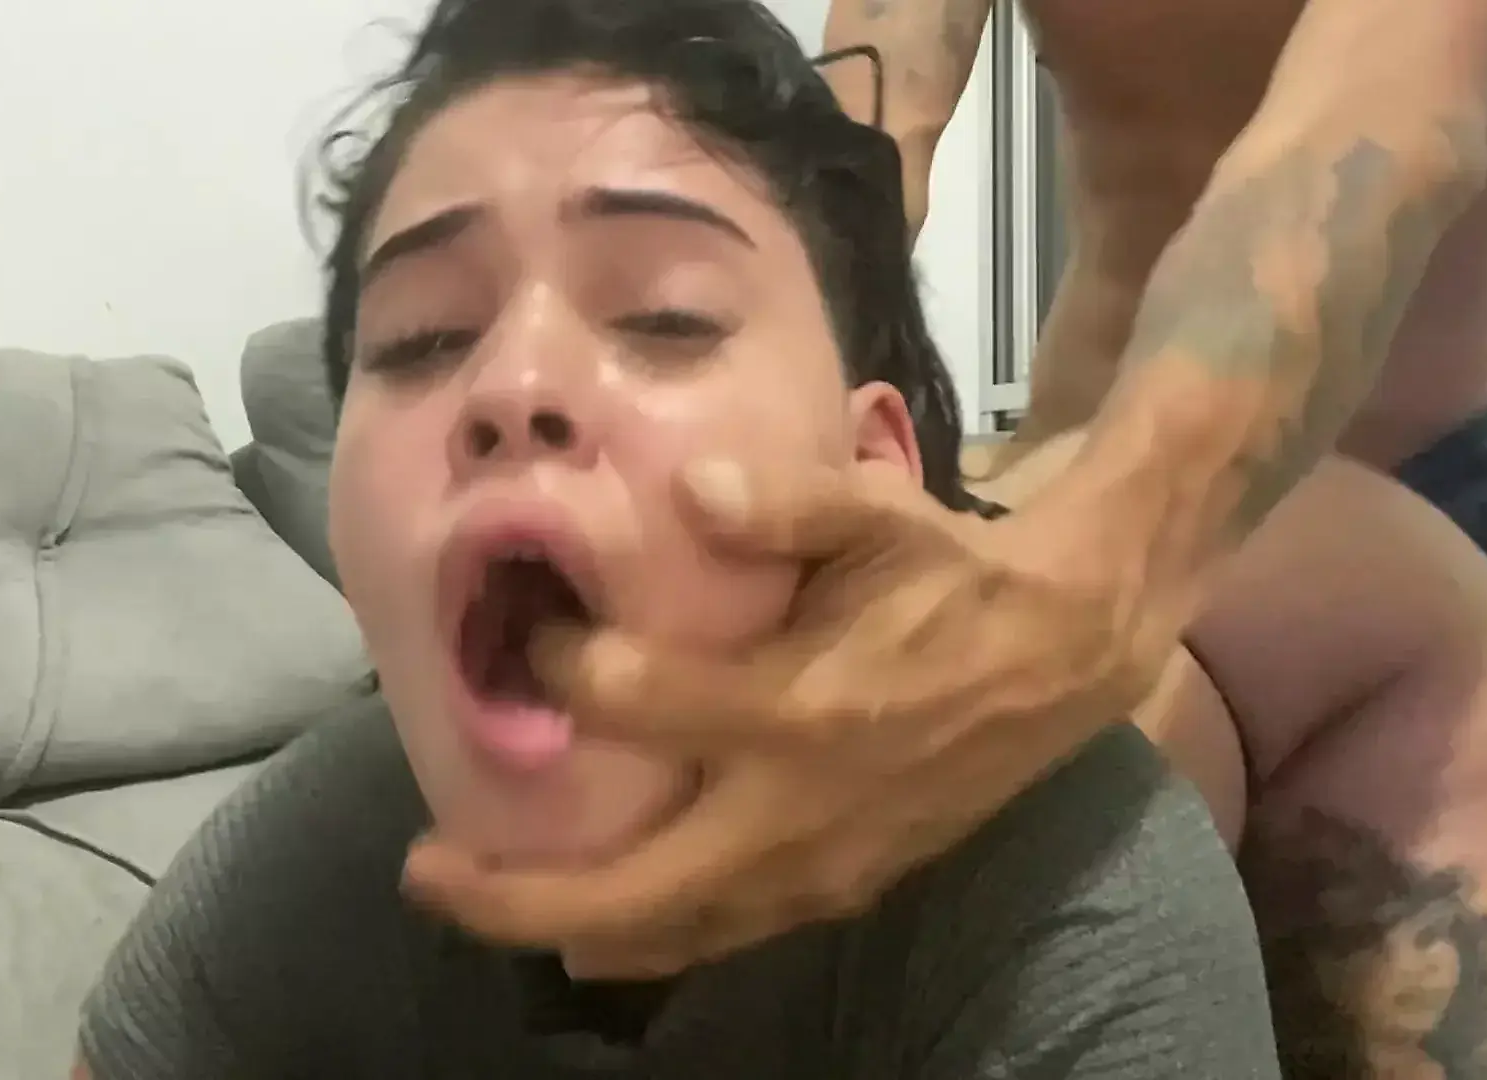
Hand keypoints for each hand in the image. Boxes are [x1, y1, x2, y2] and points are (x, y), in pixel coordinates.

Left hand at [402, 456, 1187, 977]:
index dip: (562, 672)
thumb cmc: (952, 576)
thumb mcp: (881, 516)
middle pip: (637, 888)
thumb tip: (690, 487)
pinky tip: (587, 935)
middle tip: (424, 872)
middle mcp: (800, 810)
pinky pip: (726, 934)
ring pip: (677, 933)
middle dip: (519, 894)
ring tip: (478, 903)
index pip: (636, 704)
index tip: (532, 638)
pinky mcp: (841, 888)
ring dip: (567, 929)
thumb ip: (787, 502)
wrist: (1062, 657)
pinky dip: (647, 941)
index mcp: (800, 705)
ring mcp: (822, 867)